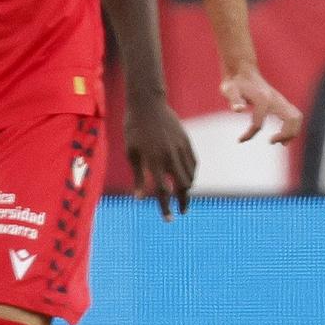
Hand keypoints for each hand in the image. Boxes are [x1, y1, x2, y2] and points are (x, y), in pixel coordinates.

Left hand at [124, 93, 195, 219]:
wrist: (148, 104)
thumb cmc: (133, 129)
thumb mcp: (131, 152)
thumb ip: (137, 176)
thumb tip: (139, 198)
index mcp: (153, 160)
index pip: (162, 190)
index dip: (165, 207)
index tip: (168, 219)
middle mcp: (169, 156)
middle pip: (181, 187)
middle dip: (182, 202)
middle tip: (180, 212)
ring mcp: (181, 149)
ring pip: (190, 176)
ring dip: (188, 190)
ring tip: (183, 198)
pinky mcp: (187, 142)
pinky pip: (193, 164)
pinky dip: (192, 175)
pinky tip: (187, 181)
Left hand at [222, 66, 301, 144]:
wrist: (242, 71)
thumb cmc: (234, 83)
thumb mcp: (228, 90)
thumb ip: (234, 99)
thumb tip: (237, 110)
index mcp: (262, 100)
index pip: (258, 124)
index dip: (250, 134)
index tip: (240, 140)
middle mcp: (275, 99)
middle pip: (292, 119)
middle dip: (286, 134)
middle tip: (272, 141)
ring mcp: (280, 100)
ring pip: (296, 117)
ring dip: (293, 131)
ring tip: (282, 143)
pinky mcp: (281, 102)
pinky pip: (294, 115)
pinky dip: (293, 126)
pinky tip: (283, 135)